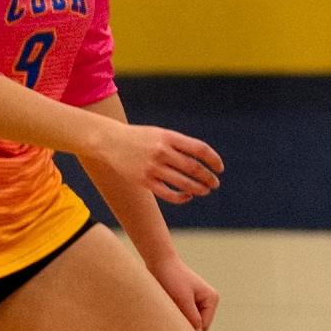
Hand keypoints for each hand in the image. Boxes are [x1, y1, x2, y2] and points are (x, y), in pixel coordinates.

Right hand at [90, 119, 222, 206]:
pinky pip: (167, 193)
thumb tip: (202, 160)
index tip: (220, 168)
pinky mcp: (143, 180)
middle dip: (208, 177)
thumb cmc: (141, 138)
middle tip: (215, 183)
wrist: (110, 141)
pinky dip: (180, 197)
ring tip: (205, 191)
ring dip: (198, 188)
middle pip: (193, 167)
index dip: (213, 159)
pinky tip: (187, 196)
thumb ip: (180, 145)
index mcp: (170, 137)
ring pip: (182, 182)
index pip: (200, 149)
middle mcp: (162, 152)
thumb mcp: (162, 134)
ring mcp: (152, 167)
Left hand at [147, 252, 219, 330]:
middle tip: (170, 319)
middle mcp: (207, 301)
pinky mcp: (186, 300)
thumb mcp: (183, 300)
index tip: (174, 325)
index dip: (189, 329)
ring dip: (179, 319)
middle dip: (185, 324)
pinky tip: (167, 307)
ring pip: (189, 321)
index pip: (203, 326)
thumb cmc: (173, 279)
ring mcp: (197, 301)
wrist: (161, 263)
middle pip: (197, 325)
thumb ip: (192, 318)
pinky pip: (183, 315)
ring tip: (168, 309)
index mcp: (212, 299)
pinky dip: (175, 315)